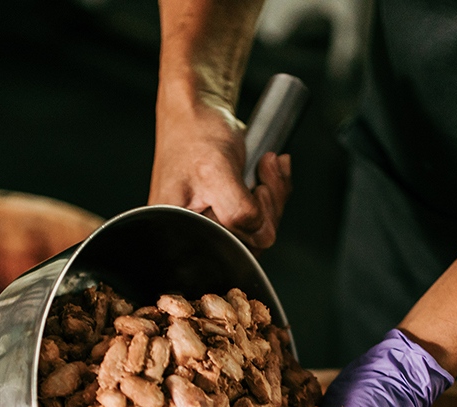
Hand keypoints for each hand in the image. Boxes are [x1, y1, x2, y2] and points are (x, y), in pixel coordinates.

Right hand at [149, 100, 291, 251]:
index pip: (231, 249)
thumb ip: (238, 211)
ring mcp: (216, 219)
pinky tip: (270, 166)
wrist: (197, 108)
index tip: (256, 190)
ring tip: (268, 162)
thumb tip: (262, 235)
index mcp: (181, 229)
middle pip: (251, 240)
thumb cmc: (194, 133)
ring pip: (262, 225)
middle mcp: (197, 229)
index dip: (253, 224)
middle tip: (265, 170)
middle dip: (269, 204)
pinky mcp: (231, 207)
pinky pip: (264, 211)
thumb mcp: (215, 171)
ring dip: (274, 192)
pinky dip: (274, 187)